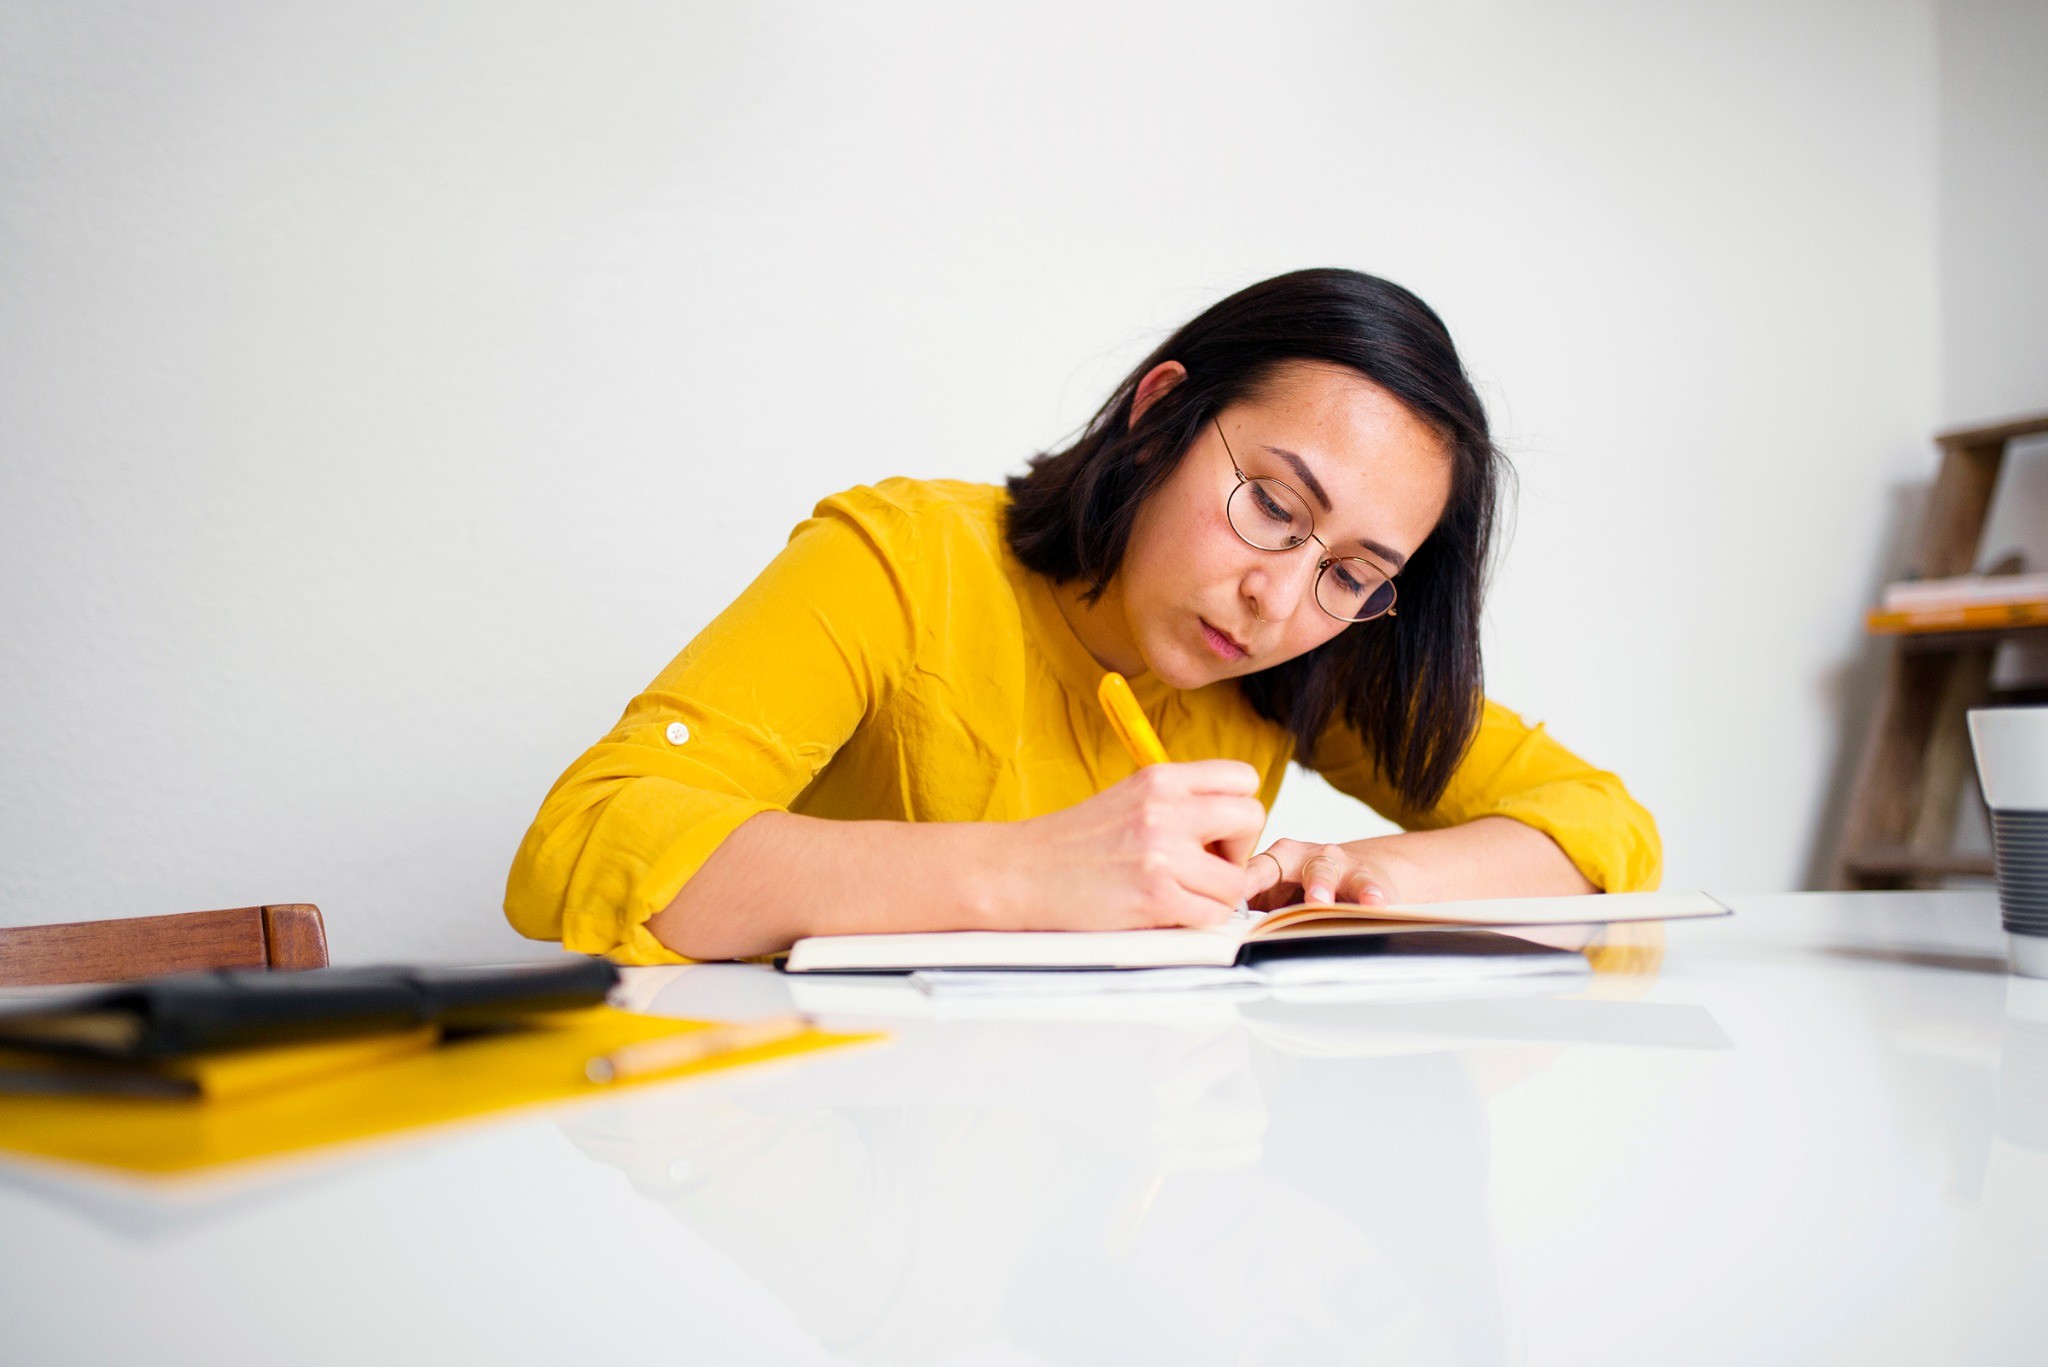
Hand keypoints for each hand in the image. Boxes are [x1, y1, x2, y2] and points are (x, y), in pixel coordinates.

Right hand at [997, 761, 1267, 929]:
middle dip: (1238, 849)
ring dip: (1216, 895)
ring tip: (1181, 894)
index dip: (1237, 809)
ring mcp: (1161, 852)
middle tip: (1206, 865)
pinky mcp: (1155, 895)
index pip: (1242, 777)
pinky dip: (1196, 921)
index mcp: (1161, 778)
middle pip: (1252, 817)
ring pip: (1236, 880)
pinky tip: (1167, 912)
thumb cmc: (1071, 844)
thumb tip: (1230, 827)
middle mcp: (1165, 808)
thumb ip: (1179, 803)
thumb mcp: (1129, 799)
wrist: (1020, 873)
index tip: (1215, 832)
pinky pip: (1212, 915)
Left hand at [1243, 838, 1399, 909]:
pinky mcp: (1366, 878)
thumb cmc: (1305, 887)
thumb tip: (1220, 924)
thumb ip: (1252, 905)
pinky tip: (1376, 905)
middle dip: (1293, 882)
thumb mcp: (1277, 893)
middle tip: (1296, 901)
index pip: (1260, 868)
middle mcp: (1308, 857)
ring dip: (1326, 887)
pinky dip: (1371, 896)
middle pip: (1299, 867)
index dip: (1247, 882)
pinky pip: (1368, 886)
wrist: (1357, 876)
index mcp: (1278, 859)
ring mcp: (1339, 865)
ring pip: (1331, 873)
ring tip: (1323, 904)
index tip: (1231, 897)